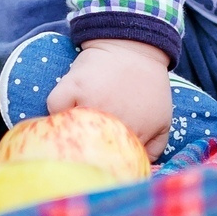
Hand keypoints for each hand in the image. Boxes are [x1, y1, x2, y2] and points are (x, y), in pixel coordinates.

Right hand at [48, 38, 174, 159]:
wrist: (135, 46)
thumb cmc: (148, 85)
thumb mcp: (163, 119)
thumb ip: (154, 149)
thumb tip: (137, 169)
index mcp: (133, 131)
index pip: (113, 162)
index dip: (105, 164)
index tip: (101, 163)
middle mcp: (111, 118)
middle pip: (87, 149)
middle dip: (84, 152)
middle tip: (83, 148)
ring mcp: (90, 101)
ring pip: (67, 130)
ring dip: (67, 132)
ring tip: (71, 130)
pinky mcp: (73, 84)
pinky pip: (54, 106)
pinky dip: (54, 110)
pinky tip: (63, 109)